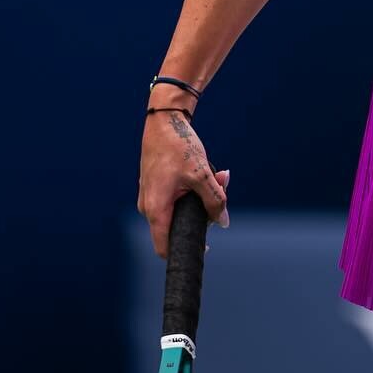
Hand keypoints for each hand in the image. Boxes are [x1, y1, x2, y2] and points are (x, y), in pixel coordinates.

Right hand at [138, 110, 230, 257]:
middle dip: (205, 212)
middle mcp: (149, 207)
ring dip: (204, 196)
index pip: (165, 247)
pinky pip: (178, 197)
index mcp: (156, 210)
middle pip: (180, 225)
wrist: (164, 121)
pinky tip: (212, 171)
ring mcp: (151, 197)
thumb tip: (223, 222)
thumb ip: (214, 199)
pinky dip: (196, 188)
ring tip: (221, 175)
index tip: (204, 249)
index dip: (184, 251)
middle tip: (223, 187)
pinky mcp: (157, 187)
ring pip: (182, 209)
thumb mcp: (202, 174)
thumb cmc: (179, 146)